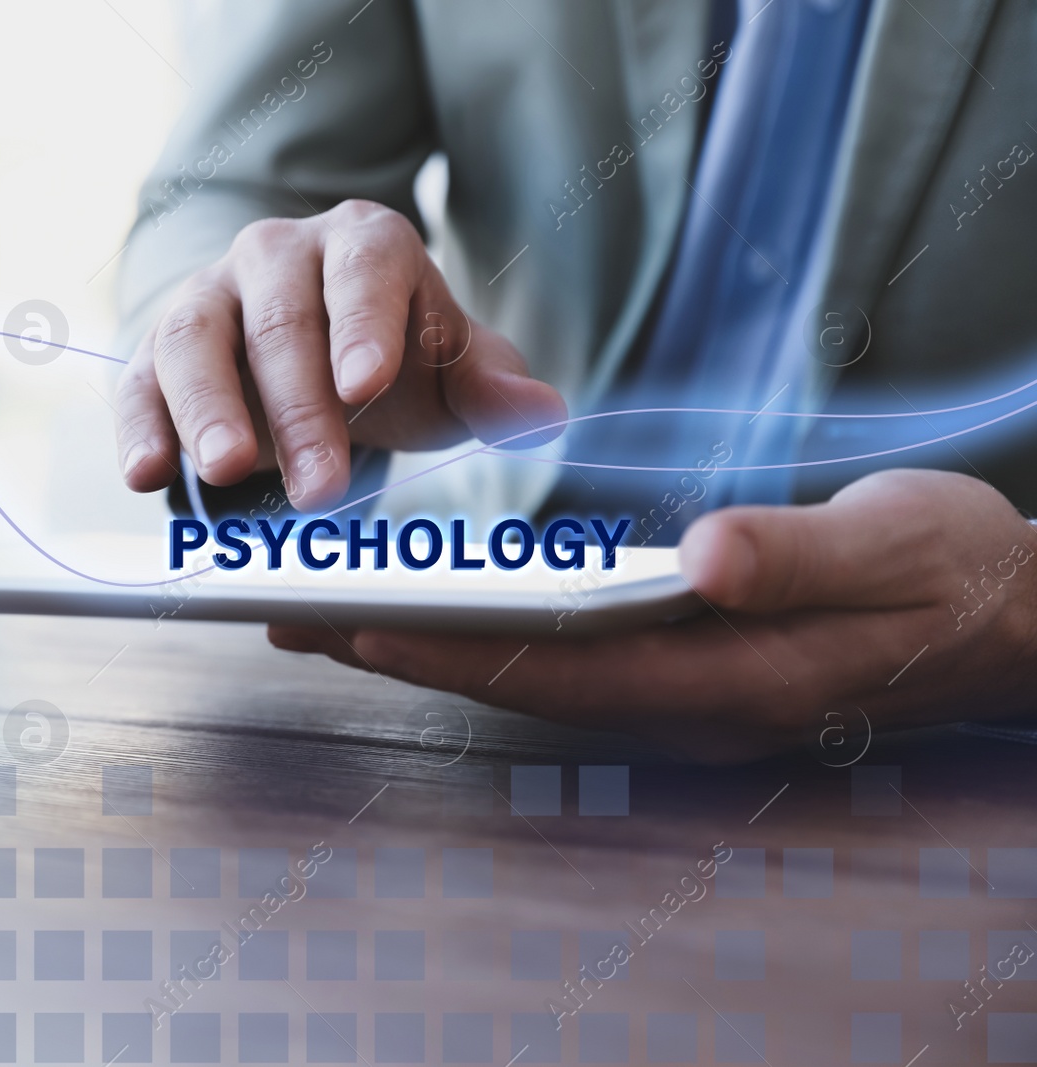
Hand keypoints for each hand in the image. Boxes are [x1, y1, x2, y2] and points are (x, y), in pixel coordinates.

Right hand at [114, 199, 566, 510]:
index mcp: (363, 245)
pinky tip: (148, 475)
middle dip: (299, 407)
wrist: (315, 355)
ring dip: (207, 407)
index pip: (363, 271)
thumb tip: (545, 415)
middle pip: (280, 318)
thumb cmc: (392, 360)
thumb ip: (492, 390)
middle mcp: (277, 255)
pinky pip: (139, 380)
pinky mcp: (156, 351)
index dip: (363, 326)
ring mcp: (209, 296)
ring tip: (227, 473)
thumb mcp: (449, 375)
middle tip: (322, 486)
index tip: (366, 387)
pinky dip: (139, 426)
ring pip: (195, 337)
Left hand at [269, 469, 1036, 762]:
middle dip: (405, 650)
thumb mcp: (896, 546)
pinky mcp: (681, 666)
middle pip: (518, 682)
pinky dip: (487, 633)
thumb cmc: (957, 575)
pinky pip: (561, 659)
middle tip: (295, 616)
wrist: (1011, 616)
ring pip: (529, 675)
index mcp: (731, 677)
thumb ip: (796, 556)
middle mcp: (690, 699)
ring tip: (334, 611)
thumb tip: (703, 558)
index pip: (562, 670)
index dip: (456, 646)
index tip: (358, 619)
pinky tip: (441, 607)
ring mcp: (683, 690)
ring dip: (431, 644)